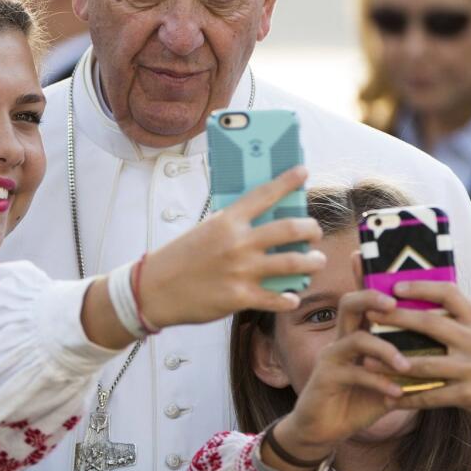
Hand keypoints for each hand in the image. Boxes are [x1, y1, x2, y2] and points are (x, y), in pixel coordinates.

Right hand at [139, 167, 325, 326]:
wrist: (154, 289)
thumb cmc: (180, 258)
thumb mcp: (205, 230)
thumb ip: (233, 225)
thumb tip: (265, 221)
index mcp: (227, 221)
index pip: (265, 194)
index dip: (288, 181)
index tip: (303, 172)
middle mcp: (238, 243)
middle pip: (290, 229)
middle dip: (311, 229)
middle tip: (315, 232)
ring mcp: (241, 271)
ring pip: (292, 263)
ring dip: (312, 262)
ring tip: (316, 261)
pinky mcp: (240, 297)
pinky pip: (276, 298)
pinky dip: (289, 298)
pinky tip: (293, 296)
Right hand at [268, 289, 408, 470]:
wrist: (323, 431)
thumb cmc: (357, 402)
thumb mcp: (385, 382)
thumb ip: (405, 368)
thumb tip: (443, 360)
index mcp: (355, 335)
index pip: (364, 301)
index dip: (375, 284)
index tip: (399, 278)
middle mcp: (340, 340)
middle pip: (349, 304)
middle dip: (372, 297)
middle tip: (395, 304)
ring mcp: (330, 357)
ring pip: (356, 338)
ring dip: (385, 349)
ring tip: (407, 365)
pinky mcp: (325, 378)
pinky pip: (354, 373)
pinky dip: (379, 382)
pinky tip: (396, 392)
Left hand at [374, 280, 470, 470]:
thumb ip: (459, 320)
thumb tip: (422, 301)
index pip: (450, 293)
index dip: (421, 287)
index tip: (396, 285)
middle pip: (430, 323)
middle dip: (397, 318)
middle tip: (370, 315)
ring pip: (425, 363)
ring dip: (392, 363)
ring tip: (367, 360)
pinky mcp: (470, 395)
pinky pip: (431, 396)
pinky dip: (407, 398)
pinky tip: (389, 398)